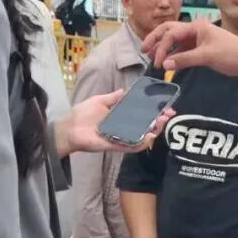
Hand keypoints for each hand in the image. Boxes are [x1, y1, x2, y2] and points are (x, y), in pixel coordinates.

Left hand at [55, 89, 173, 158]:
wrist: (69, 128)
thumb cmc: (82, 114)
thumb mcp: (100, 100)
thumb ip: (114, 97)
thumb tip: (126, 90)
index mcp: (121, 117)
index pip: (142, 114)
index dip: (155, 111)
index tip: (166, 106)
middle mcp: (124, 128)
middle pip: (146, 126)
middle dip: (159, 120)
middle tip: (168, 114)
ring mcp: (121, 138)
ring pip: (143, 137)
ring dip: (155, 131)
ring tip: (161, 122)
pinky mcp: (116, 146)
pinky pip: (132, 147)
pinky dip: (142, 143)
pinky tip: (150, 136)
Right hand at [143, 19, 237, 75]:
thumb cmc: (232, 54)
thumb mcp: (207, 56)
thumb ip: (185, 60)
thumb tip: (165, 64)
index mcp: (196, 27)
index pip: (171, 34)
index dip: (161, 47)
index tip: (158, 63)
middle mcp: (195, 30)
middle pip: (170, 31)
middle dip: (156, 40)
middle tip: (144, 50)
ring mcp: (198, 39)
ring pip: (176, 41)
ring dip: (164, 48)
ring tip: (153, 58)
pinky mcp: (201, 49)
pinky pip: (183, 50)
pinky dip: (174, 55)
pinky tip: (168, 63)